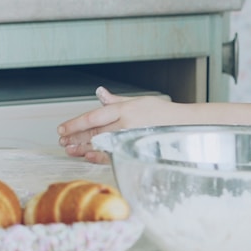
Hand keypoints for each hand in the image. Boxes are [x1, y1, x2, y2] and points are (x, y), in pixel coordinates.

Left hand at [57, 87, 190, 161]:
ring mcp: (131, 138)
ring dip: (83, 148)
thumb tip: (100, 93)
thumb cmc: (163, 114)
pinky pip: (114, 155)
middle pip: (94, 132)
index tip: (62, 129)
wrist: (188, 128)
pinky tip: (88, 157)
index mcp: (126, 109)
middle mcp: (126, 123)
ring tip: (70, 149)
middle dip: (76, 137)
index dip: (75, 123)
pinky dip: (99, 157)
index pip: (93, 117)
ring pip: (101, 144)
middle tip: (62, 141)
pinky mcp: (137, 151)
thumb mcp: (139, 101)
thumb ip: (116, 101)